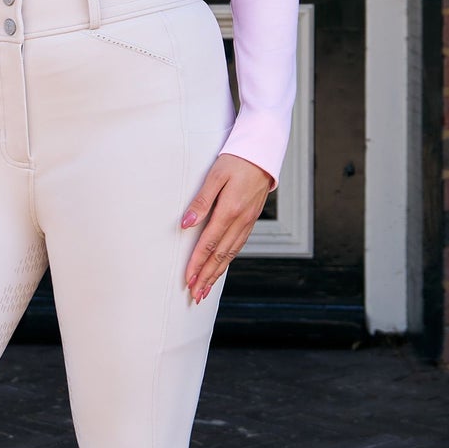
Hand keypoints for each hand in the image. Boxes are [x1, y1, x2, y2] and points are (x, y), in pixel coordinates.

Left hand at [181, 154, 272, 303]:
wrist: (263, 153)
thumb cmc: (236, 160)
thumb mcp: (215, 176)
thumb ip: (200, 202)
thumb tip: (185, 224)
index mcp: (230, 210)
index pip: (209, 244)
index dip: (197, 264)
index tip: (188, 279)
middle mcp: (241, 221)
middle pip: (220, 256)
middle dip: (207, 277)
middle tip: (195, 295)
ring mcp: (248, 222)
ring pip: (230, 254)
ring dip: (217, 273)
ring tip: (205, 289)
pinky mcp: (250, 220)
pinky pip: (238, 246)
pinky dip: (227, 261)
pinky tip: (220, 268)